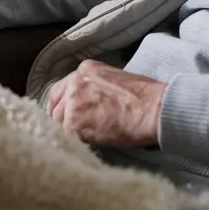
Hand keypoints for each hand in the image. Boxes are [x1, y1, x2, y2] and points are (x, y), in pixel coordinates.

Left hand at [47, 60, 166, 146]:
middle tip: (78, 128)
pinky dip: (76, 140)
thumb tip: (90, 102)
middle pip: (56, 106)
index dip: (64, 104)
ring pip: (58, 122)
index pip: (61, 89)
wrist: (152, 109)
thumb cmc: (144, 96)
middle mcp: (74, 83)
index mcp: (85, 70)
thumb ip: (95, 87)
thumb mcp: (115, 78)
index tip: (68, 114)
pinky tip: (92, 140)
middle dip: (64, 118)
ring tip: (89, 135)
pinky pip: (66, 135)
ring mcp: (72, 103)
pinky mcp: (74, 123)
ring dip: (70, 130)